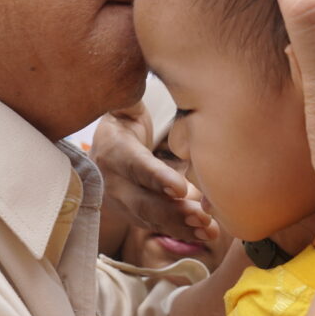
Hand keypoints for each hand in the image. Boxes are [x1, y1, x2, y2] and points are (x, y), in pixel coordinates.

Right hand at [92, 103, 218, 244]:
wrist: (105, 145)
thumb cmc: (126, 120)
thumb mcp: (126, 106)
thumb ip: (131, 99)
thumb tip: (137, 82)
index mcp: (113, 149)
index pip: (136, 165)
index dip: (157, 178)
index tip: (181, 189)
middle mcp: (112, 181)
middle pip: (143, 201)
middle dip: (174, 212)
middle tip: (203, 216)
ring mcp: (120, 202)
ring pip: (150, 218)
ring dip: (180, 226)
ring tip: (209, 229)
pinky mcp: (131, 215)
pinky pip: (155, 225)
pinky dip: (180, 231)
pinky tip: (203, 233)